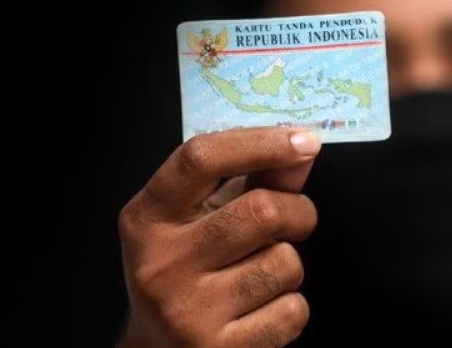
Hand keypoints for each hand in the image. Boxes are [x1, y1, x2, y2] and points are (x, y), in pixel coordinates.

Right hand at [117, 127, 320, 347]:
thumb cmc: (186, 272)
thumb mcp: (201, 218)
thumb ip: (250, 180)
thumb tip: (300, 151)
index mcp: (148, 217)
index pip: (201, 158)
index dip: (260, 142)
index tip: (303, 140)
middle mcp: (160, 263)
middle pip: (261, 210)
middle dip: (298, 211)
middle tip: (297, 218)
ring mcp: (186, 312)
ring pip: (284, 263)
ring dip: (290, 264)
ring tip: (263, 273)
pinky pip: (292, 311)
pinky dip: (291, 306)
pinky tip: (261, 309)